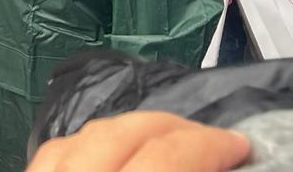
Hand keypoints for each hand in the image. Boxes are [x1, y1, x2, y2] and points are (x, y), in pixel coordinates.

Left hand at [27, 113, 251, 171]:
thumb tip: (215, 162)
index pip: (166, 159)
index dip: (210, 146)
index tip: (240, 146)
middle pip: (121, 134)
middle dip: (173, 129)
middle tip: (212, 141)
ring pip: (83, 136)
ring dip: (131, 130)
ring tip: (168, 139)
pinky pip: (52, 155)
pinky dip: (86, 145)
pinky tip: (111, 150)